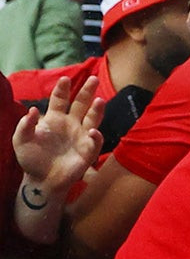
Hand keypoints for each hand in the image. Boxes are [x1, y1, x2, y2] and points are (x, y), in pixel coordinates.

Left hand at [12, 72, 102, 194]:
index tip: (65, 79)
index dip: (62, 89)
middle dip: (87, 91)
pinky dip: (95, 137)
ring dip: (97, 110)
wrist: (41, 180)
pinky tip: (93, 132)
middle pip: (81, 104)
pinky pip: (94, 142)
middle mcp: (71, 125)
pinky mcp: (87, 152)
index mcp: (55, 119)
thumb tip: (32, 110)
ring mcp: (80, 137)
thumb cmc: (31, 159)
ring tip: (100, 100)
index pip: (60, 100)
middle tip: (94, 78)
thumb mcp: (21, 140)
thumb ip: (24, 125)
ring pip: (92, 119)